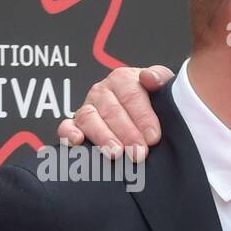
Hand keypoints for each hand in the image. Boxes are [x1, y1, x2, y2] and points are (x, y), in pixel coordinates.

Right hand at [57, 65, 173, 156]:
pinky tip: (77, 141)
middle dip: (127, 133)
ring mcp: (88, 108)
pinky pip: (66, 126)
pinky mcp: (75, 124)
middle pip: (112, 110)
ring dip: (102, 136)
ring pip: (89, 118)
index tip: (153, 137)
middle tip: (139, 152)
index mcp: (123, 79)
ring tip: (115, 153)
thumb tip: (149, 77)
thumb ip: (160, 78)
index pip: (132, 96)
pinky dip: (68, 133)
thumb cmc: (155, 100)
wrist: (147, 110)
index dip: (143, 117)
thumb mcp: (164, 86)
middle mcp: (102, 91)